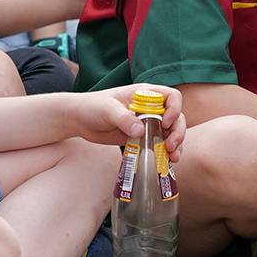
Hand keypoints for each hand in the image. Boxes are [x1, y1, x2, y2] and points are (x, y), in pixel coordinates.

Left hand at [66, 84, 185, 160]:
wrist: (79, 120)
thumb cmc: (92, 106)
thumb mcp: (107, 109)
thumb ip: (123, 118)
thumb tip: (140, 131)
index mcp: (145, 94)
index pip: (172, 97)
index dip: (174, 109)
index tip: (165, 123)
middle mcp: (151, 108)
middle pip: (177, 117)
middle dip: (178, 132)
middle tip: (170, 146)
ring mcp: (148, 123)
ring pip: (172, 132)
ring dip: (177, 144)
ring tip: (172, 158)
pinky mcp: (143, 138)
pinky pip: (161, 144)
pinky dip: (166, 153)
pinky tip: (167, 162)